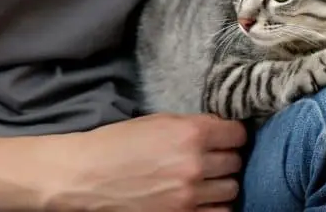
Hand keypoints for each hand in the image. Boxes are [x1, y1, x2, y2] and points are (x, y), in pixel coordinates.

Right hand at [50, 113, 246, 210]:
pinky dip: (214, 206)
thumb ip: (194, 125)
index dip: (232, 134)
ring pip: (231, 189)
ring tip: (205, 179)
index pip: (237, 134)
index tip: (226, 136)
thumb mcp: (159, 121)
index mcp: (191, 133)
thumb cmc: (119, 143)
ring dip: (221, 183)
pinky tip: (201, 198)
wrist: (87, 176)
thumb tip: (222, 130)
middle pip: (236, 162)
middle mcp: (195, 165)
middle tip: (212, 157)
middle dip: (226, 157)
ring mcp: (189, 196)